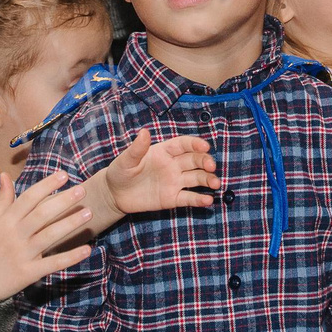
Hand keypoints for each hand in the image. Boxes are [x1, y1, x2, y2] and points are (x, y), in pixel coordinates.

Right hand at [0, 173, 90, 307]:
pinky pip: (52, 264)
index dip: (47, 185)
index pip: (29, 198)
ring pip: (50, 236)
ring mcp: (21, 254)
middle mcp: (14, 235)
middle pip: (42, 214)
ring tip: (89, 213)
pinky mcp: (27, 273)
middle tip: (83, 190)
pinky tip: (87, 250)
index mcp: (5, 221)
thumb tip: (4, 175)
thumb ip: (2, 200)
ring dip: (70, 224)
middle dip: (63, 201)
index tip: (63, 175)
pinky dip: (70, 257)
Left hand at [96, 129, 218, 218]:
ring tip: (216, 183)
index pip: (183, 144)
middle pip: (195, 160)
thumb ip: (137, 148)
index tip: (205, 145)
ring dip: (208, 179)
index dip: (195, 144)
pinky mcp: (172, 198)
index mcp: (164, 151)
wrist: (115, 194)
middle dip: (205, 161)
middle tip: (211, 166)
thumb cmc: (120, 172)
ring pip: (196, 178)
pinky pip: (189, 198)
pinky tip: (208, 200)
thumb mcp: (126, 160)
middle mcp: (173, 165)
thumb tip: (145, 132)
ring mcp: (175, 182)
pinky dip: (199, 199)